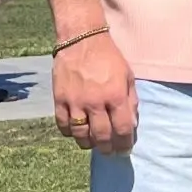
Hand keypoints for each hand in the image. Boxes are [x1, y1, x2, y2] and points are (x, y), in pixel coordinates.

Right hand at [52, 29, 138, 153]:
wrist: (81, 40)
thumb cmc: (108, 57)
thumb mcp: (127, 76)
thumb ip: (131, 101)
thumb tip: (131, 124)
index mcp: (116, 95)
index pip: (123, 129)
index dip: (125, 143)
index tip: (125, 150)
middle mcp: (96, 102)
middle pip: (102, 136)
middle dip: (108, 149)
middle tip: (110, 152)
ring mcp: (75, 102)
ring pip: (81, 135)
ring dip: (89, 144)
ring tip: (94, 144)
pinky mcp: (59, 100)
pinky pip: (63, 125)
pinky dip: (70, 133)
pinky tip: (77, 132)